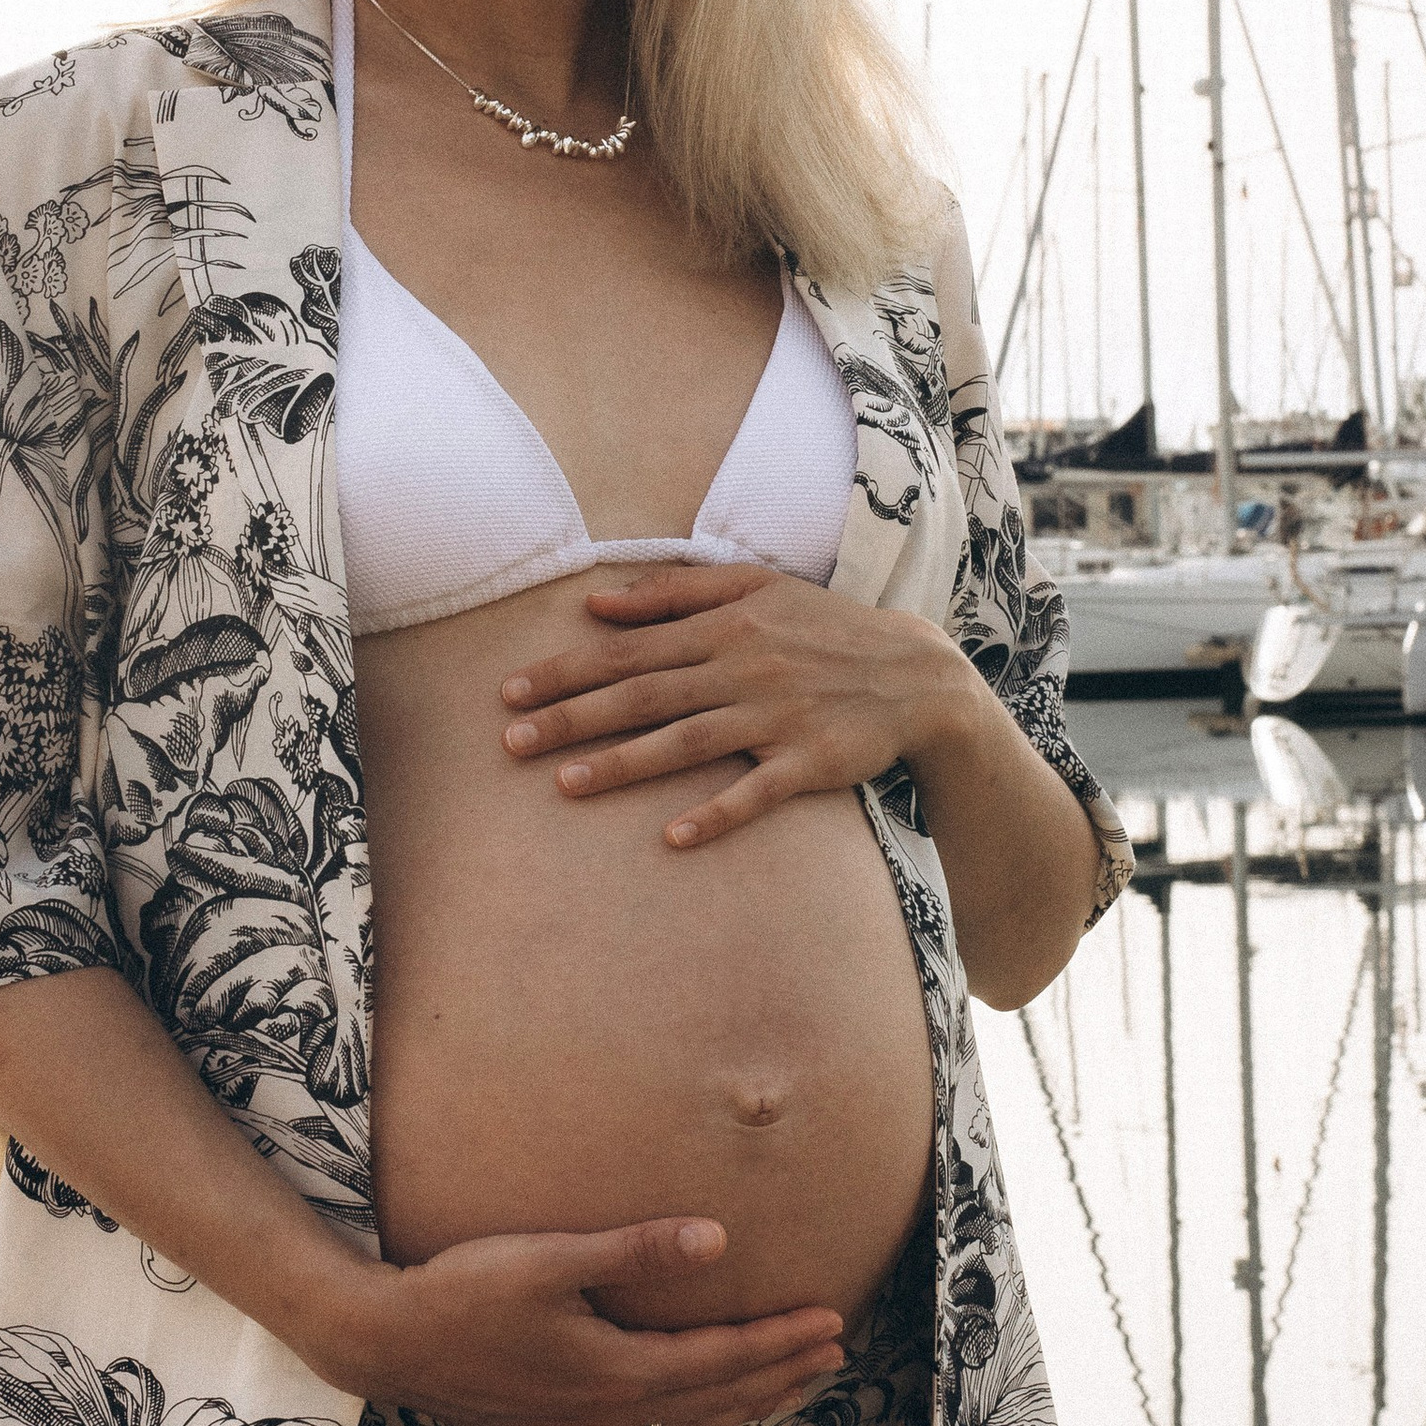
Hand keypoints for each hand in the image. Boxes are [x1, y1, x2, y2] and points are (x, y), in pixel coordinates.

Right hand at [346, 1216, 845, 1425]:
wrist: (388, 1344)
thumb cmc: (464, 1292)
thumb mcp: (549, 1259)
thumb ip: (635, 1250)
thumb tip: (717, 1239)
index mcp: (617, 1369)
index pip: (723, 1357)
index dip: (781, 1341)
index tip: (831, 1321)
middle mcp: (609, 1412)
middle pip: (719, 1400)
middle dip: (781, 1376)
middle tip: (835, 1354)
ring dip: (748, 1409)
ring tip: (791, 1389)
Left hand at [496, 563, 985, 849]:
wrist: (917, 673)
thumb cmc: (824, 628)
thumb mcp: (756, 587)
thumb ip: (674, 592)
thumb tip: (596, 604)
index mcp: (723, 626)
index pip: (626, 651)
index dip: (565, 671)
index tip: (509, 692)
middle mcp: (742, 668)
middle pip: (642, 695)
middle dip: (572, 718)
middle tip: (510, 742)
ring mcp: (777, 717)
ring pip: (687, 742)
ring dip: (624, 763)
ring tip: (566, 785)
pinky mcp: (811, 762)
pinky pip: (757, 793)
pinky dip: (717, 813)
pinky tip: (674, 837)